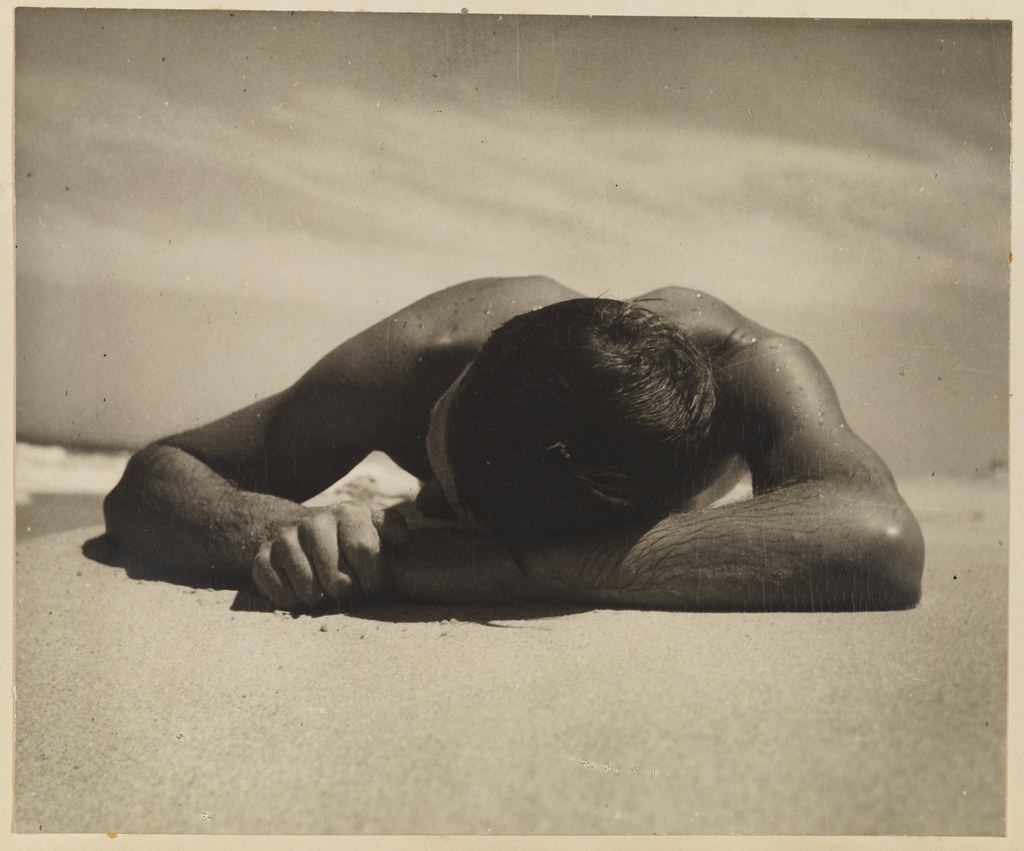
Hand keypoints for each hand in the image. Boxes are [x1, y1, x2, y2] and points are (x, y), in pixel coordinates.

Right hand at [252, 501, 408, 609]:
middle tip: (350, 590)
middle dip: (350, 595)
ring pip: (311, 593)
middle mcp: (314, 522)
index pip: (366, 552)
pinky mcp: (262, 558)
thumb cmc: (344, 536)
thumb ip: (391, 529)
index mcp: (348, 513)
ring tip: (326, 587)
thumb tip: (403, 540)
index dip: (375, 579)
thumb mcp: (371, 525)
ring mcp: (285, 539)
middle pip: (339, 581)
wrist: (292, 528)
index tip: (376, 587)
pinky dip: (296, 601)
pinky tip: (301, 587)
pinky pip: (284, 597)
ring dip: (322, 600)